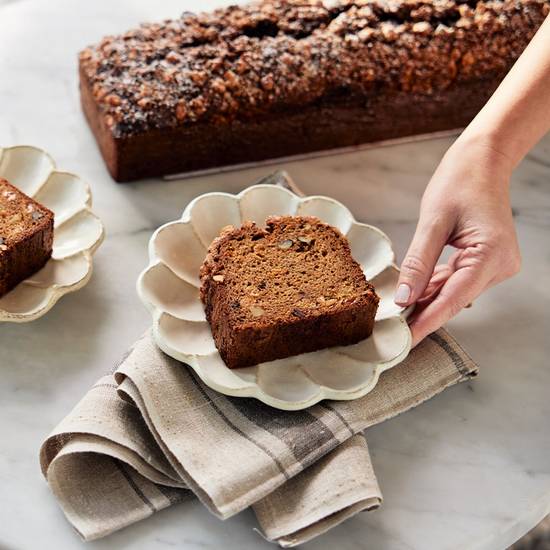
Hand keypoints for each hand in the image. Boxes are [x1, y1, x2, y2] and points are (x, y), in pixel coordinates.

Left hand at [394, 137, 521, 346]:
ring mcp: (495, 265)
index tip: (403, 341)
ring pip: (454, 293)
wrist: (482, 160)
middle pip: (454, 300)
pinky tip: (413, 293)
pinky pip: (456, 281)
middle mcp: (499, 266)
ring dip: (426, 301)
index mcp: (490, 256)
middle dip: (423, 314)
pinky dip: (435, 287)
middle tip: (392, 331)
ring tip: (397, 314)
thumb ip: (418, 263)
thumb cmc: (460, 181)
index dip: (426, 322)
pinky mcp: (486, 261)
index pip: (452, 300)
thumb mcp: (432, 222)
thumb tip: (404, 299)